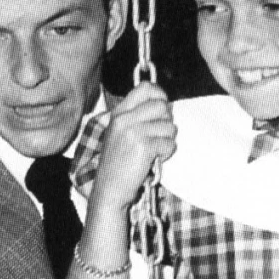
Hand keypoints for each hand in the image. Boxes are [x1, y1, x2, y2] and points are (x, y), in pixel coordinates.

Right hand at [92, 84, 176, 211]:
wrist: (109, 191)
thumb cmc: (117, 165)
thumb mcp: (119, 134)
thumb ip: (136, 117)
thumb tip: (164, 105)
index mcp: (118, 114)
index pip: (145, 88)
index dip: (160, 94)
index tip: (162, 107)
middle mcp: (125, 120)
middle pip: (162, 106)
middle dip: (167, 121)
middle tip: (158, 136)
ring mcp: (134, 133)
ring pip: (170, 126)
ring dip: (167, 140)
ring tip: (155, 151)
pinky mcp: (144, 148)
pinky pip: (169, 144)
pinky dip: (166, 153)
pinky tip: (154, 160)